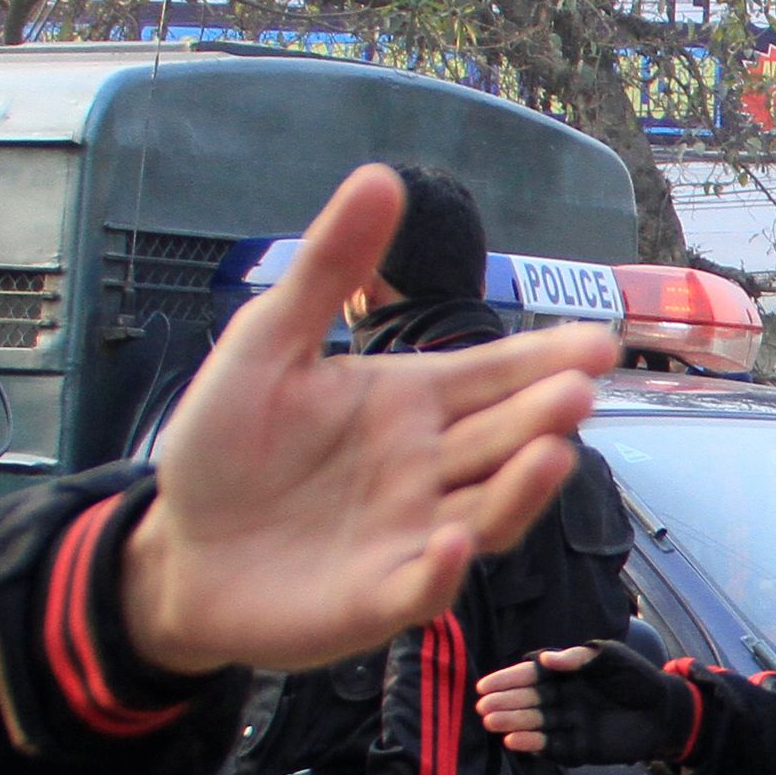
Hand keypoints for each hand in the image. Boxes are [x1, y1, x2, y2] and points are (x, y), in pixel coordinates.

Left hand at [117, 166, 615, 677]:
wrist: (179, 551)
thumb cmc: (226, 448)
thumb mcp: (265, 345)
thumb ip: (324, 268)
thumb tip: (380, 176)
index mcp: (410, 403)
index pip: (493, 375)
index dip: (545, 359)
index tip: (597, 340)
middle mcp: (427, 468)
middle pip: (503, 439)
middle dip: (545, 416)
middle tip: (580, 389)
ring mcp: (413, 534)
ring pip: (488, 510)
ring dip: (521, 487)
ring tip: (551, 452)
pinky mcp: (381, 598)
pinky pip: (425, 583)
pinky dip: (444, 565)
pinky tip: (453, 539)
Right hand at [478, 636, 697, 762]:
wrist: (665, 712)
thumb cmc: (637, 679)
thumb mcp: (612, 658)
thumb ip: (580, 658)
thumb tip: (545, 658)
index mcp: (566, 675)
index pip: (532, 676)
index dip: (509, 680)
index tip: (486, 685)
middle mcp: (562, 699)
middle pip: (529, 701)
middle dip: (506, 703)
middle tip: (483, 707)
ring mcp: (569, 723)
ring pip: (536, 723)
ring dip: (513, 723)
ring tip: (492, 723)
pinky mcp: (579, 747)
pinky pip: (553, 746)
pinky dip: (534, 744)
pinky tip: (515, 741)